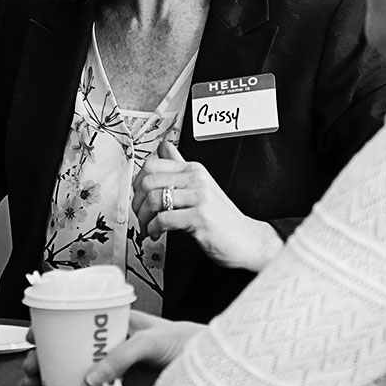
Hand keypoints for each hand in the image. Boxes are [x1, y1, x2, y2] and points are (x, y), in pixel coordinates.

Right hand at [18, 310, 196, 385]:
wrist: (213, 372)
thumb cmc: (186, 344)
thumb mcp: (151, 340)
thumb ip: (121, 356)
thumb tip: (91, 379)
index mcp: (115, 326)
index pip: (76, 323)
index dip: (51, 330)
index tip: (31, 339)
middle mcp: (111, 349)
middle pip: (67, 353)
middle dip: (42, 360)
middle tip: (29, 371)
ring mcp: (115, 373)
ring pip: (73, 375)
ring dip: (50, 381)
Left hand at [132, 140, 282, 271]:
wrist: (248, 240)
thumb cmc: (222, 218)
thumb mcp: (201, 186)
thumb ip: (181, 166)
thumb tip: (164, 145)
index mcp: (194, 169)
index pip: (153, 164)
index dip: (137, 183)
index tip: (138, 197)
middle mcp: (197, 179)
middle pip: (148, 181)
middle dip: (137, 203)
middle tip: (140, 216)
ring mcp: (200, 197)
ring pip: (154, 199)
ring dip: (144, 219)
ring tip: (148, 228)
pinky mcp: (201, 217)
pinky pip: (164, 219)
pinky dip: (153, 229)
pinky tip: (157, 234)